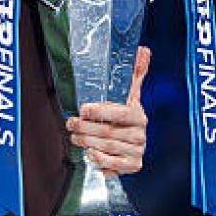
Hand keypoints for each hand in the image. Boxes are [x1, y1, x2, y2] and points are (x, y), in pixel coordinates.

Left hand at [65, 46, 150, 175]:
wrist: (133, 140)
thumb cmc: (126, 114)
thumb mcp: (129, 94)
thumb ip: (135, 73)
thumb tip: (144, 50)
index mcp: (139, 115)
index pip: (120, 113)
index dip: (100, 111)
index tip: (83, 109)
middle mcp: (140, 134)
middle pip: (109, 132)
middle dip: (85, 128)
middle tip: (70, 123)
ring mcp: (137, 151)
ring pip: (107, 148)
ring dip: (87, 143)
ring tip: (74, 137)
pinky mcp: (132, 165)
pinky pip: (114, 166)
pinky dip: (100, 161)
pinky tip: (90, 153)